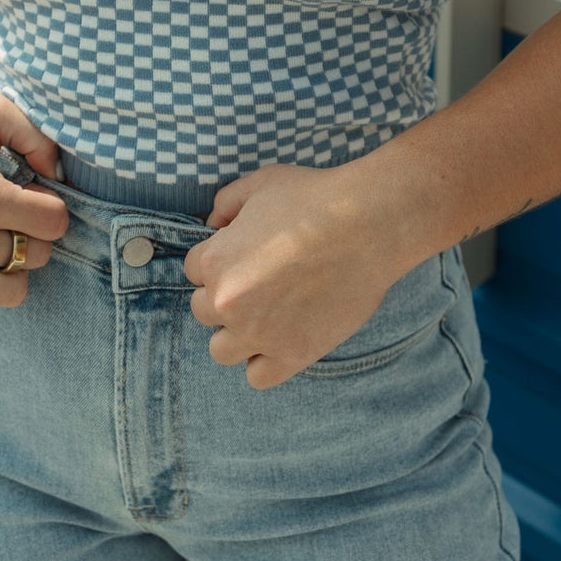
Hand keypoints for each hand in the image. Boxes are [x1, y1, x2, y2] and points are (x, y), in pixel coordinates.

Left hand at [181, 161, 405, 388]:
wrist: (367, 224)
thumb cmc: (314, 198)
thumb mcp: (260, 183)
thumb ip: (225, 203)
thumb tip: (213, 225)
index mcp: (215, 261)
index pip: (193, 271)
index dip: (220, 260)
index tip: (245, 256)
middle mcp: (229, 302)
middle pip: (204, 311)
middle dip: (226, 296)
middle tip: (260, 282)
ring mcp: (259, 334)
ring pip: (221, 350)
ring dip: (237, 334)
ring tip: (266, 315)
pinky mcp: (292, 354)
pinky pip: (257, 377)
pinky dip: (264, 362)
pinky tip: (281, 339)